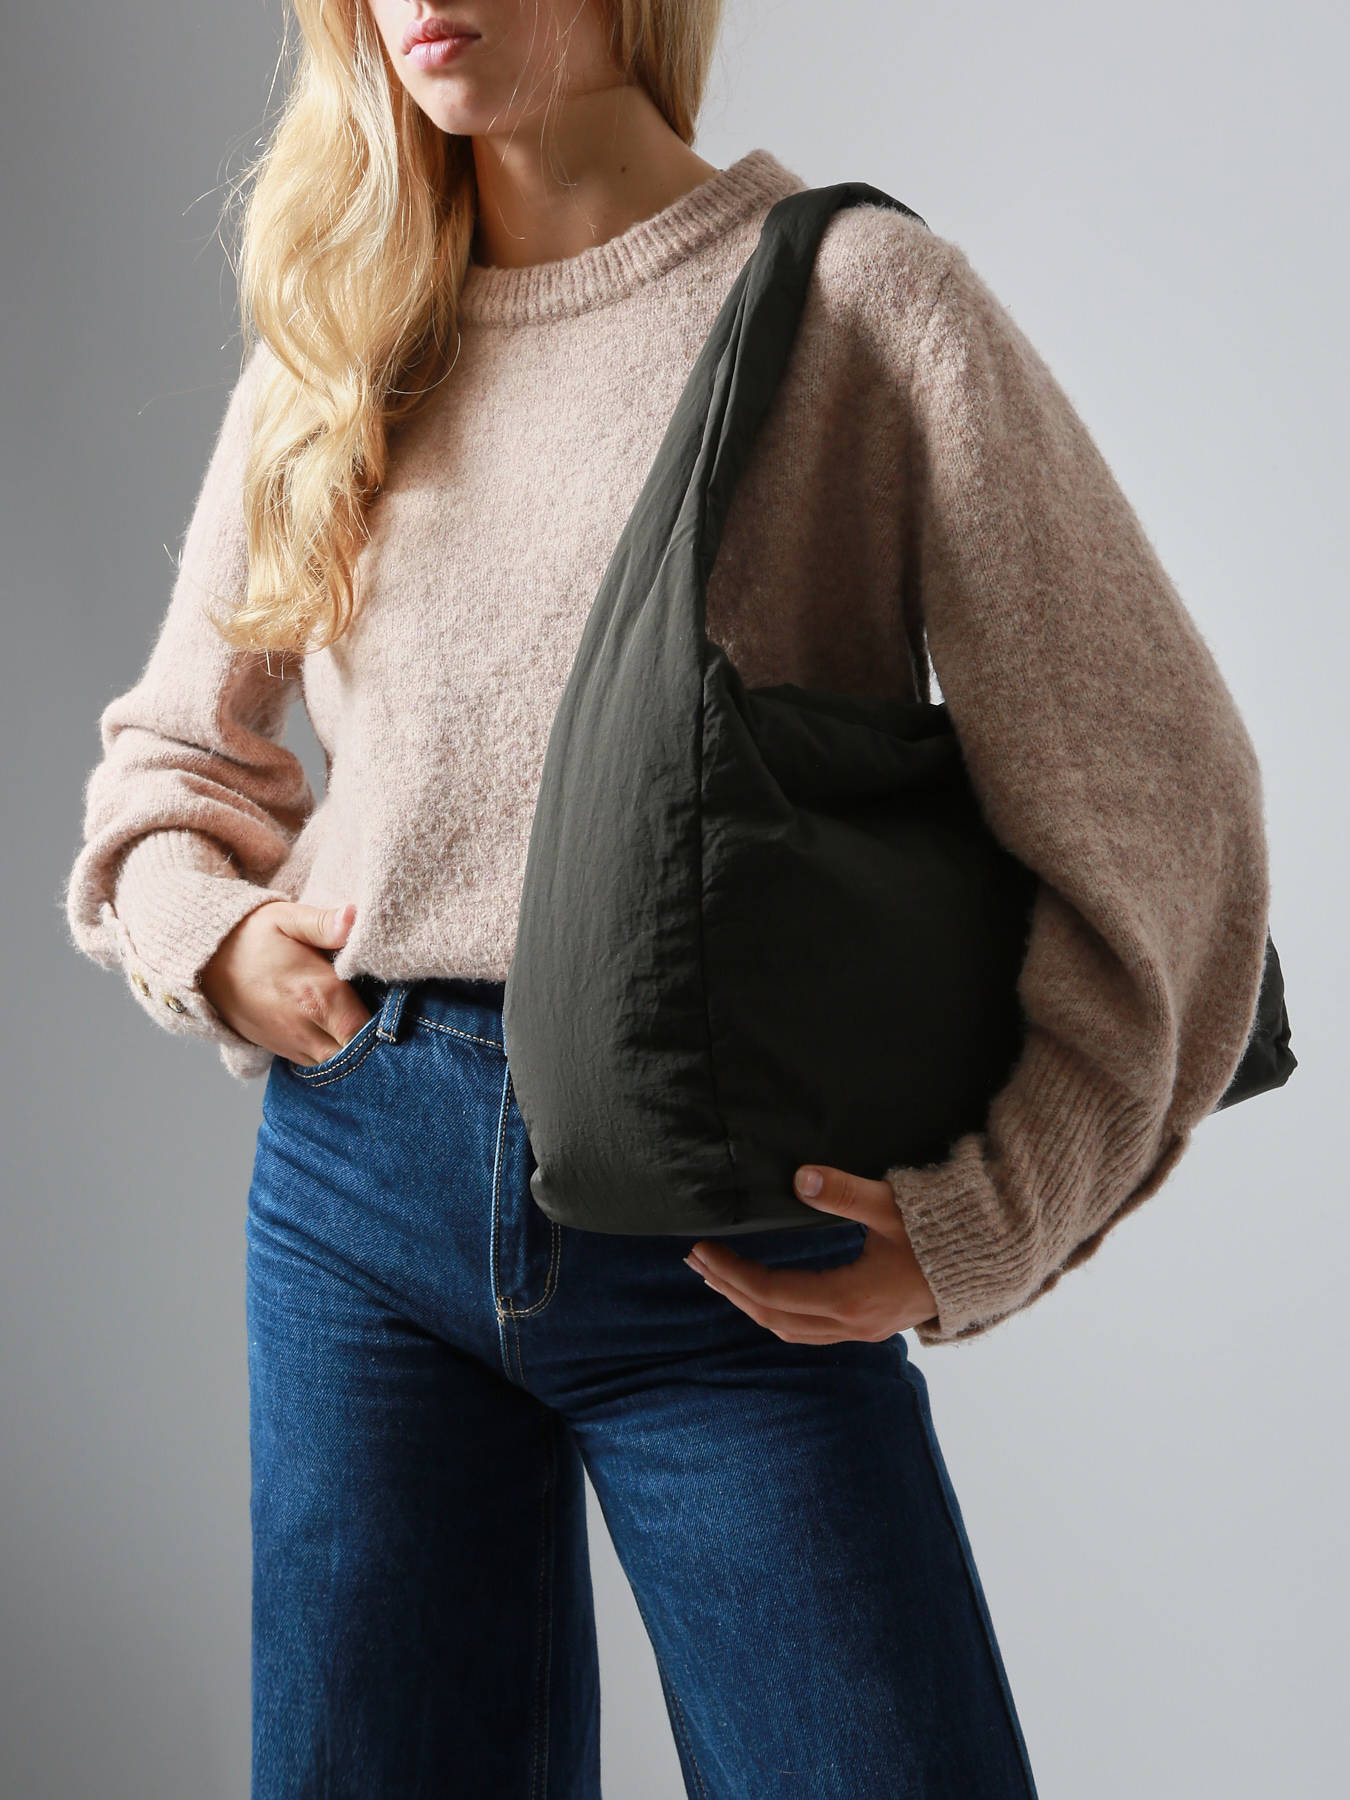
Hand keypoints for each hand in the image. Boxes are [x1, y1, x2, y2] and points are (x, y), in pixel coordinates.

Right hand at [199, 900, 373, 1065]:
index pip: (368, 1029)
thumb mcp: (286, 919)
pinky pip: (317, 1065)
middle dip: (376, 1044)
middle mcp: (306, 1028)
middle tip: (390, 1022)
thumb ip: (324, 923)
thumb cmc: (249, 936)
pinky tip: (342, 1036)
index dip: (389, 1025)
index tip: (401, 1009)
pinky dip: (334, 1057)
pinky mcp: (282, 1050)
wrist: (202, 962)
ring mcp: (292, 1044)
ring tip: (368, 1029)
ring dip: (355, 1053)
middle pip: (356, 1055)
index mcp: (318, 996)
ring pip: (337, 1065)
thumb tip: (355, 917)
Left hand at [684, 1164, 938, 1341]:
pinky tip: (767, 1293)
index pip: (772, 1294)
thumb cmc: (945, 1232)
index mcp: (852, 1299)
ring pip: (791, 1330)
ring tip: (721, 1278)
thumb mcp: (892, 1205)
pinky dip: (779, 1312)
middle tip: (697, 1262)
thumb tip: (798, 1177)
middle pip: (773, 1318)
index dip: (732, 1273)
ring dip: (752, 1305)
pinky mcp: (870, 1325)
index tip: (702, 1250)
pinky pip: (810, 1330)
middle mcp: (852, 1324)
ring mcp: (863, 1330)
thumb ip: (845, 1192)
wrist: (993, 1263)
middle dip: (732, 1289)